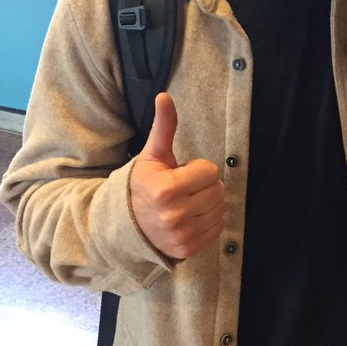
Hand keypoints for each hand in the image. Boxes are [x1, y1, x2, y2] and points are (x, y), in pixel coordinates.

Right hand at [130, 93, 225, 259]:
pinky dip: (208, 221)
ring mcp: (182, 235)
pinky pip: (218, 228)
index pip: (210, 171)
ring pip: (220, 208)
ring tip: (186, 202)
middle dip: (204, 185)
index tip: (180, 173)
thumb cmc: (142, 185)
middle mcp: (175, 215)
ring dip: (208, 203)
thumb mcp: (152, 155)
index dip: (197, 168)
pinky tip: (190, 218)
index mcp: (166, 189)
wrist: (126, 225)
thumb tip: (165, 96)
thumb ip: (164, 127)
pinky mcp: (189, 249)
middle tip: (184, 188)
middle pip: (218, 190)